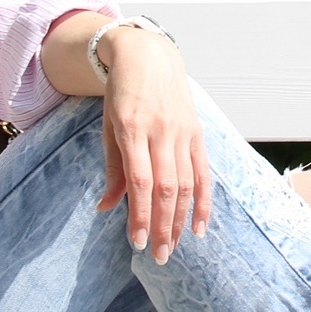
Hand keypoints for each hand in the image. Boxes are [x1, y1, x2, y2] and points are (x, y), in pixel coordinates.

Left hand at [93, 26, 211, 262]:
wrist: (150, 55)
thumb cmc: (122, 92)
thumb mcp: (108, 125)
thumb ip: (112, 168)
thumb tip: (106, 207)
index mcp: (132, 128)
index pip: (140, 181)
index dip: (140, 214)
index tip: (137, 242)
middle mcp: (161, 131)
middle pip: (166, 188)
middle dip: (163, 226)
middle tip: (158, 256)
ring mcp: (182, 132)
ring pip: (186, 184)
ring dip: (181, 220)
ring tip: (174, 247)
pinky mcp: (197, 133)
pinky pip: (203, 172)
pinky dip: (203, 201)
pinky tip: (200, 227)